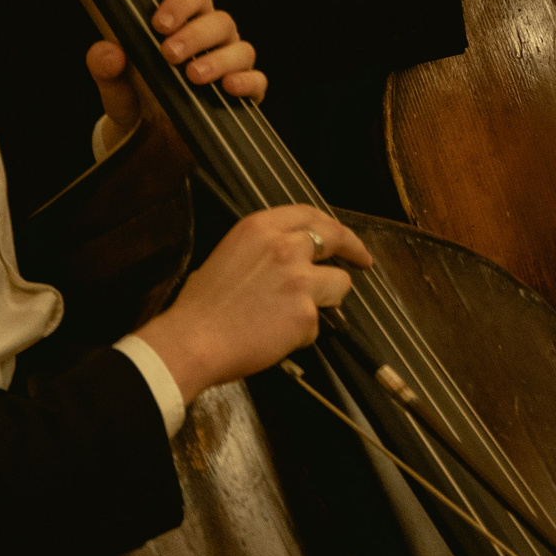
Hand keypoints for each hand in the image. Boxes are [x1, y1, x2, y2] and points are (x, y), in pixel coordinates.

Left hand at [87, 0, 265, 139]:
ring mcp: (232, 63)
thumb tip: (109, 53)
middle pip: (220, 20)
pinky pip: (257, 80)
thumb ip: (104, 66)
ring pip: (241, 48)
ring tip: (192, 76)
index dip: (181, 2)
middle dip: (195, 35)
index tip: (159, 23)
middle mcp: (213, 38)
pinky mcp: (244, 92)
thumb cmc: (137, 97)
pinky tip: (228, 87)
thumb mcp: (114, 85)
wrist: (149, 139)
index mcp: (184, 22)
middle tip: (169, 54)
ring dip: (218, 60)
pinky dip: (246, 81)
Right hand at [134, 205, 373, 398]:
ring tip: (294, 317)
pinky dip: (303, 333)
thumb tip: (289, 257)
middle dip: (354, 249)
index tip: (343, 238)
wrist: (193, 341)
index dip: (331, 226)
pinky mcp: (307, 312)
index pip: (310, 214)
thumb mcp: (229, 254)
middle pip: (336, 236)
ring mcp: (300, 278)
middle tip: (363, 261)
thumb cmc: (202, 306)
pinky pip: (318, 323)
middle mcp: (285, 245)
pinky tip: (276, 339)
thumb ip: (264, 249)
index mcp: (261, 227)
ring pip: (339, 284)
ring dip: (326, 300)